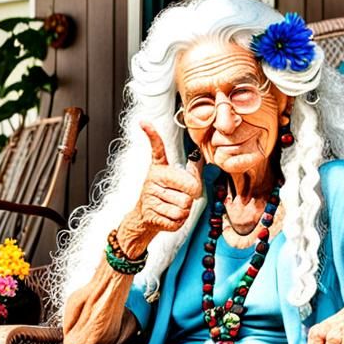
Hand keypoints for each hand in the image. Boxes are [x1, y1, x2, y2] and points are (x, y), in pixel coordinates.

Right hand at [119, 123, 202, 250]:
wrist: (145, 217)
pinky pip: (177, 220)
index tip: (144, 122)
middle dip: (191, 197)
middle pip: (189, 191)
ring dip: (184, 211)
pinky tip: (168, 215)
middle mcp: (152, 181)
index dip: (152, 134)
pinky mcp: (151, 215)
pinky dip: (179, 222)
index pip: (158, 150)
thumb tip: (199, 161)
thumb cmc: (165, 196)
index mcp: (159, 169)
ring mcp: (150, 198)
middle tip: (181, 196)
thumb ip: (191, 173)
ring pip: (184, 208)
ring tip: (172, 206)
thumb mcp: (175, 180)